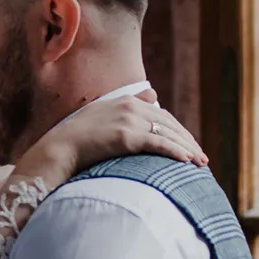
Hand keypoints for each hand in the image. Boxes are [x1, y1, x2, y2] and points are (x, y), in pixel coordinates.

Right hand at [11, 92, 205, 189]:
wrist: (57, 150)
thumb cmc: (76, 139)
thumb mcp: (102, 115)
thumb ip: (127, 106)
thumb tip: (151, 95)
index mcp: (124, 100)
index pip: (160, 114)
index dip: (178, 130)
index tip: (189, 144)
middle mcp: (129, 106)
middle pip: (169, 123)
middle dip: (187, 140)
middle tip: (202, 157)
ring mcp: (127, 119)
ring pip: (168, 133)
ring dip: (187, 148)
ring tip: (200, 163)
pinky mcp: (126, 136)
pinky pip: (158, 143)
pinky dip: (176, 151)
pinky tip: (187, 161)